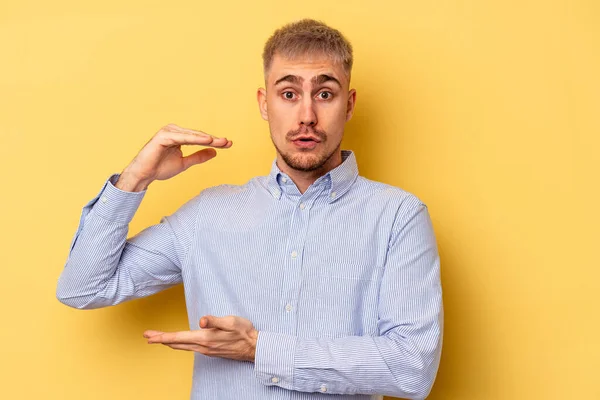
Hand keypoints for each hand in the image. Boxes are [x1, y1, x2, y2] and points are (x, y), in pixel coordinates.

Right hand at [116, 123, 232, 191]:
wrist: (143, 175)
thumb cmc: (160, 168)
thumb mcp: (184, 163)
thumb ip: (198, 157)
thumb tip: (214, 152)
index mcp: (179, 136)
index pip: (200, 138)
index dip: (214, 141)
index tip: (228, 144)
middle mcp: (174, 131)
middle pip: (198, 135)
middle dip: (213, 139)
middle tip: (228, 142)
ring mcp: (168, 132)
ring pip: (191, 135)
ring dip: (206, 138)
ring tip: (219, 141)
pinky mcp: (163, 136)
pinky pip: (182, 137)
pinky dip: (195, 138)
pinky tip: (207, 140)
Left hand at [143, 315, 257, 361]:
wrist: (253, 347)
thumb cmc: (243, 332)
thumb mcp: (231, 321)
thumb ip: (215, 320)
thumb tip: (202, 321)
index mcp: (205, 338)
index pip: (179, 337)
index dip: (163, 336)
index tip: (149, 336)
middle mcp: (203, 346)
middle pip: (176, 343)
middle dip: (161, 339)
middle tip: (147, 336)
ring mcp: (206, 350)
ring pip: (182, 346)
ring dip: (168, 342)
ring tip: (158, 339)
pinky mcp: (210, 350)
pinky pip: (189, 348)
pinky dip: (179, 344)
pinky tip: (178, 342)